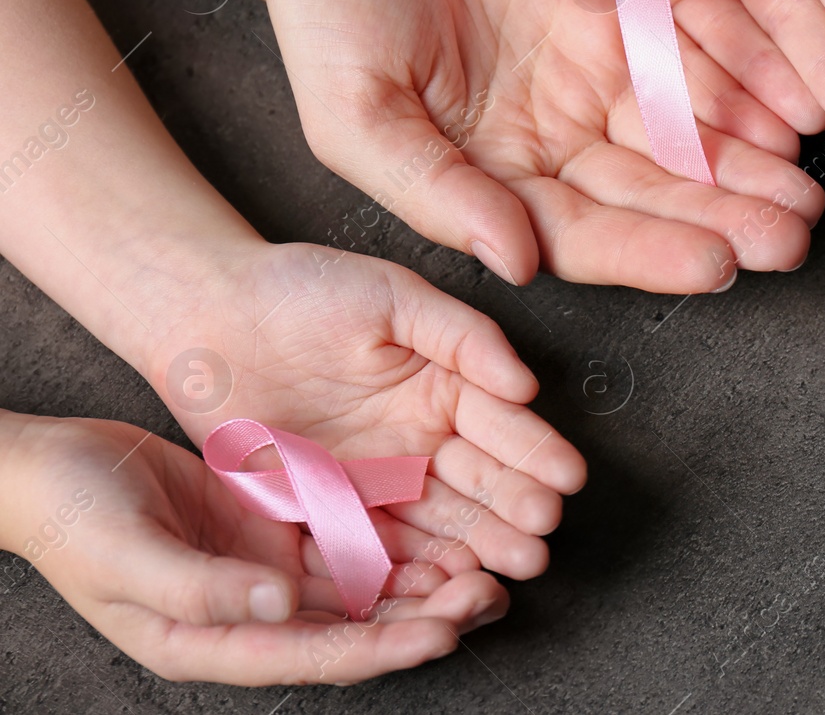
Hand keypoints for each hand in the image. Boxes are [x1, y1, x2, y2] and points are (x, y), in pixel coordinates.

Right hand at [0, 412, 507, 683]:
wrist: (50, 467)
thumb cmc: (71, 519)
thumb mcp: (129, 558)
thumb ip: (203, 588)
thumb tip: (281, 605)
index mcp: (213, 641)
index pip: (317, 655)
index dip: (384, 648)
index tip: (445, 631)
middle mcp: (252, 614)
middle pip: (356, 628)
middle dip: (426, 617)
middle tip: (489, 594)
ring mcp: (266, 571)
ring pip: (362, 587)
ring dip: (423, 583)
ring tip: (485, 570)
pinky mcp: (275, 526)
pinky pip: (347, 540)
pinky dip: (393, 541)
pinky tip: (439, 531)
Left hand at [140, 238, 585, 581]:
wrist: (207, 317)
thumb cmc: (302, 289)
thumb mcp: (394, 296)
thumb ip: (464, 336)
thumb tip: (526, 384)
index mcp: (444, 386)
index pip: (502, 423)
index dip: (537, 451)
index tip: (569, 478)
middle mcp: (420, 440)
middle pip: (479, 482)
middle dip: (516, 509)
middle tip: (544, 535)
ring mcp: (376, 481)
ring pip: (438, 522)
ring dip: (477, 546)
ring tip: (511, 567)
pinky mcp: (327, 512)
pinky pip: (374, 547)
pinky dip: (410, 568)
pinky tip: (443, 582)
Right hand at [269, 0, 824, 291]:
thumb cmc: (326, 8)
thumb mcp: (353, 111)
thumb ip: (432, 190)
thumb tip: (514, 262)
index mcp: (498, 182)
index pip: (587, 236)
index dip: (652, 252)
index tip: (719, 264)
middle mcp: (560, 141)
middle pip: (656, 193)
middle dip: (727, 218)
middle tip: (794, 236)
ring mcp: (598, 77)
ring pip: (688, 132)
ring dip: (750, 163)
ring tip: (808, 187)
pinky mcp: (624, 12)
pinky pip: (691, 51)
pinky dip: (740, 79)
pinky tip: (790, 102)